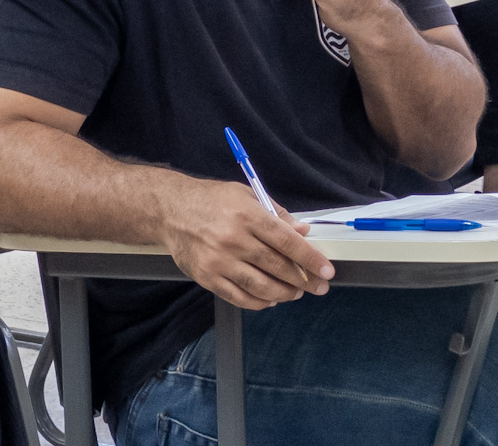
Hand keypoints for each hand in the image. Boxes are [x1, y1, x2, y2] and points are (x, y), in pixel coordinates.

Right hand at [160, 180, 333, 309]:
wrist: (170, 210)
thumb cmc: (211, 200)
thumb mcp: (246, 195)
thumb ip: (276, 214)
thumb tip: (302, 231)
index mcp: (247, 215)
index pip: (287, 241)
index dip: (310, 258)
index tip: (326, 270)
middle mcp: (233, 239)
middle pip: (277, 266)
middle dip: (303, 280)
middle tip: (318, 286)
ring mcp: (218, 261)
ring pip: (260, 286)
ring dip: (284, 293)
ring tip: (296, 293)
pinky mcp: (206, 277)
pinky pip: (238, 297)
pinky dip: (259, 302)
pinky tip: (271, 299)